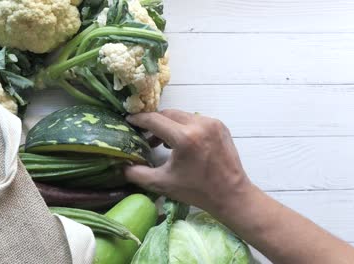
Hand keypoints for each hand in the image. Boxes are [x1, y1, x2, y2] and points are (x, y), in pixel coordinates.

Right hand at [125, 109, 252, 214]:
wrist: (231, 194)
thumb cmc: (196, 191)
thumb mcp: (162, 183)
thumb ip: (137, 174)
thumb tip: (122, 165)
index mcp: (185, 138)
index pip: (155, 120)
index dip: (139, 119)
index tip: (128, 120)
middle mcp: (199, 124)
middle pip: (167, 114)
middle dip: (153, 122)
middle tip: (142, 133)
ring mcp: (211, 123)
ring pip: (181, 115)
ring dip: (168, 124)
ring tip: (160, 141)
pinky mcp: (219, 125)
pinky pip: (194, 119)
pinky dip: (183, 126)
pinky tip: (179, 141)